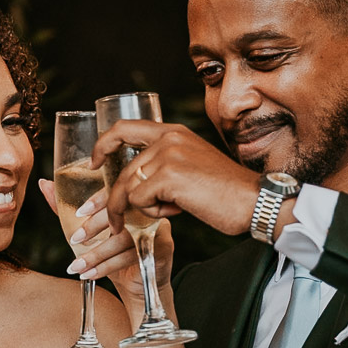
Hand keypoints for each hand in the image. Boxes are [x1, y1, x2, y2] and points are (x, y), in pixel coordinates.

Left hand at [38, 176, 172, 311]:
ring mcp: (155, 227)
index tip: (79, 213)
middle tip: (74, 241)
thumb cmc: (113, 252)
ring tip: (77, 266)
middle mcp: (144, 209)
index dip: (97, 200)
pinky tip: (91, 274)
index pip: (115, 191)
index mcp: (128, 198)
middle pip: (120, 212)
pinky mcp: (160, 247)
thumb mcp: (88, 230)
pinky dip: (108, 266)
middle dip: (94, 228)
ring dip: (97, 254)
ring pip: (124, 237)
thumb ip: (67, 210)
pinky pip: (132, 255)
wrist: (137, 283)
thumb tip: (44, 184)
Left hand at [91, 121, 260, 238]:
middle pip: (123, 171)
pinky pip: (140, 201)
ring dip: (139, 210)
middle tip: (95, 220)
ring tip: (164, 215)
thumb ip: (167, 166)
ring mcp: (167, 155)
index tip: (92, 163)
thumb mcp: (193, 167)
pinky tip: (178, 211)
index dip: (102, 145)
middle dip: (107, 200)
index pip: (124, 128)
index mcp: (174, 132)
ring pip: (129, 188)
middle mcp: (169, 138)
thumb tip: (136, 185)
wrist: (254, 201)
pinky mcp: (168, 176)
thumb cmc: (227, 193)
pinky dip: (154, 213)